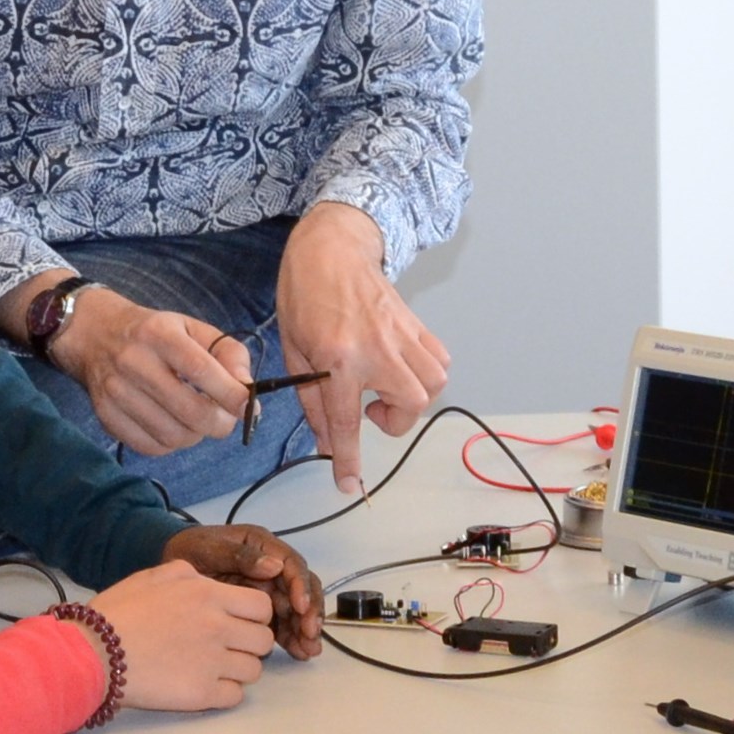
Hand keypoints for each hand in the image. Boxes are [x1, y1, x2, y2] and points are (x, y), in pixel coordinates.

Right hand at [44, 285, 254, 455]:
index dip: (230, 394)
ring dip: (195, 435)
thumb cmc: (153, 333)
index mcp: (159, 334)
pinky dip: (170, 444)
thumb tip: (247, 390)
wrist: (93, 334)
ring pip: (172, 435)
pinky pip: (150, 447)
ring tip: (196, 420)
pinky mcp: (106, 416)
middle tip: (225, 420)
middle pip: (189, 411)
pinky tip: (172, 426)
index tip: (249, 408)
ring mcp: (116, 392)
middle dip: (219, 424)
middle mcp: (133, 361)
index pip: (200, 369)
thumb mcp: (192, 328)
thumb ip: (227, 353)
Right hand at [75, 563, 273, 712]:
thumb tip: (205, 580)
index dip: (253, 616)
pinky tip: (202, 686)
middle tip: (226, 648)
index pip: (261, 606)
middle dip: (249, 644)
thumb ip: (186, 573)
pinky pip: (236, 696)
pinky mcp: (203, 693)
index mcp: (208, 595)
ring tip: (211, 669)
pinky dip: (224, 693)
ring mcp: (213, 662)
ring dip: (237, 670)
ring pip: (254, 670)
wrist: (92, 653)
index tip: (236, 623)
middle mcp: (218, 627)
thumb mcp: (151, 576)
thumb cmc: (117, 613)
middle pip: (264, 640)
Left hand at [160, 524, 322, 659]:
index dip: (300, 586)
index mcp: (263, 546)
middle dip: (308, 612)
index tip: (300, 607)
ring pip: (295, 609)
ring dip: (304, 629)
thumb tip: (275, 566)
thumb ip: (240, 557)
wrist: (170, 565)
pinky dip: (291, 637)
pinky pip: (281, 623)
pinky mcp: (260, 609)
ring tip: (308, 651)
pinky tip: (298, 653)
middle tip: (310, 635)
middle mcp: (272, 567)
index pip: (292, 565)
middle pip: (300, 589)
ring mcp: (268, 588)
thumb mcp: (210, 549)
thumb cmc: (191, 550)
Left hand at [273, 203, 448, 495]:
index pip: (346, 422)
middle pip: (411, 404)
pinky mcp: (415, 323)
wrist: (330, 249)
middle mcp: (377, 349)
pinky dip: (426, 373)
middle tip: (369, 410)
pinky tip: (400, 369)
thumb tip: (327, 443)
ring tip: (385, 389)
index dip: (349, 459)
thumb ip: (311, 400)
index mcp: (338, 358)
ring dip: (412, 398)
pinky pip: (439, 359)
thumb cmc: (303, 296)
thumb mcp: (294, 351)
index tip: (350, 485)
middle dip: (394, 421)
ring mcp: (401, 334)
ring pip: (434, 383)